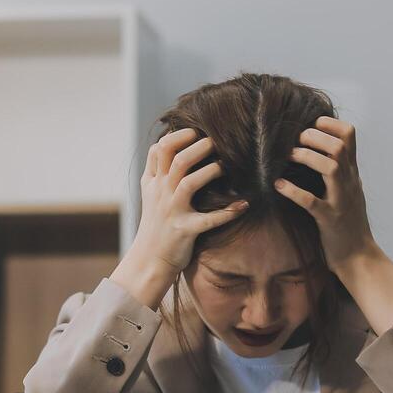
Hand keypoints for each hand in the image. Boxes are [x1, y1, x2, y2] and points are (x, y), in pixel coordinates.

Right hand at [111, 128, 247, 307]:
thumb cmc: (156, 225)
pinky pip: (209, 220)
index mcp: (152, 183)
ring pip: (189, 183)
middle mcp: (160, 194)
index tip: (195, 131)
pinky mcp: (184, 231)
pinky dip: (228, 212)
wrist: (148, 260)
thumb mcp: (150, 195)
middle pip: (177, 160)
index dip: (178, 136)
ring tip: (225, 165)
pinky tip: (244, 205)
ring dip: (211, 171)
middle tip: (216, 142)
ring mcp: (171, 212)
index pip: (159, 150)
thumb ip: (159, 171)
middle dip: (199, 146)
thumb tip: (173, 144)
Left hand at [273, 116, 377, 272]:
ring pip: (332, 167)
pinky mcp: (329, 220)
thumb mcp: (349, 190)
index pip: (349, 135)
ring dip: (307, 156)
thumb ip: (340, 170)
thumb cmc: (349, 223)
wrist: (359, 257)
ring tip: (289, 156)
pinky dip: (293, 191)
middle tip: (296, 140)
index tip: (311, 125)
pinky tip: (279, 185)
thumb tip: (322, 150)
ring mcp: (340, 201)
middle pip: (339, 146)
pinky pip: (311, 202)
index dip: (329, 124)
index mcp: (352, 173)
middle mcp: (349, 182)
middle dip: (315, 136)